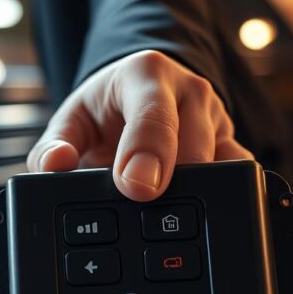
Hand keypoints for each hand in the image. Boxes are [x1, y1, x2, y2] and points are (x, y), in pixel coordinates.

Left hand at [27, 50, 252, 200]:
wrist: (137, 96)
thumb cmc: (104, 109)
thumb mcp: (71, 120)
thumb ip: (52, 146)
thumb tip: (55, 165)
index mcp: (146, 74)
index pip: (154, 115)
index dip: (146, 154)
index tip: (134, 188)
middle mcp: (190, 91)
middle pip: (194, 147)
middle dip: (172, 184)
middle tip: (145, 212)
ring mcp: (217, 119)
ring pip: (222, 165)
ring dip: (195, 195)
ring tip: (164, 218)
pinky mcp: (232, 145)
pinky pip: (240, 176)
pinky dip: (223, 198)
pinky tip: (200, 218)